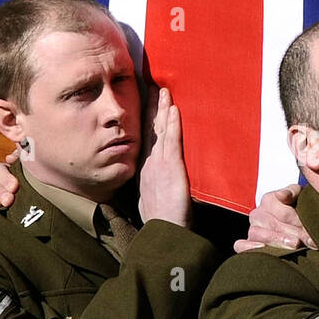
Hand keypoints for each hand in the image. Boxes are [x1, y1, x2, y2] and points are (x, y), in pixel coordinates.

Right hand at [137, 86, 190, 227]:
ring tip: (162, 89)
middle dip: (151, 107)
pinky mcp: (171, 169)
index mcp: (145, 168)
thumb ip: (154, 184)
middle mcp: (150, 163)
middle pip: (150, 129)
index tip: (146, 99)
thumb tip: (157, 177)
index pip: (146, 137)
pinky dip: (172, 125)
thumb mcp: (154, 198)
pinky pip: (172, 142)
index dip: (146, 118)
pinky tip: (173, 109)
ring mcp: (159, 164)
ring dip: (162, 109)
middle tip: (151, 84)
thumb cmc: (162, 220)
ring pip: (160, 131)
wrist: (163, 234)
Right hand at [234, 183, 315, 252]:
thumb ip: (293, 192)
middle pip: (273, 224)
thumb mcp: (299, 195)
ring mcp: (251, 230)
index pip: (283, 212)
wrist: (291, 221)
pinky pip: (240, 245)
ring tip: (294, 245)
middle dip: (294, 233)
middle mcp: (258, 214)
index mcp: (269, 200)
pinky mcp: (246, 244)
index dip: (299, 221)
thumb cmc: (297, 208)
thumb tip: (282, 196)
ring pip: (257, 234)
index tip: (313, 233)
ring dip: (276, 240)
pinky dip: (248, 248)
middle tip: (309, 241)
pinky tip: (264, 250)